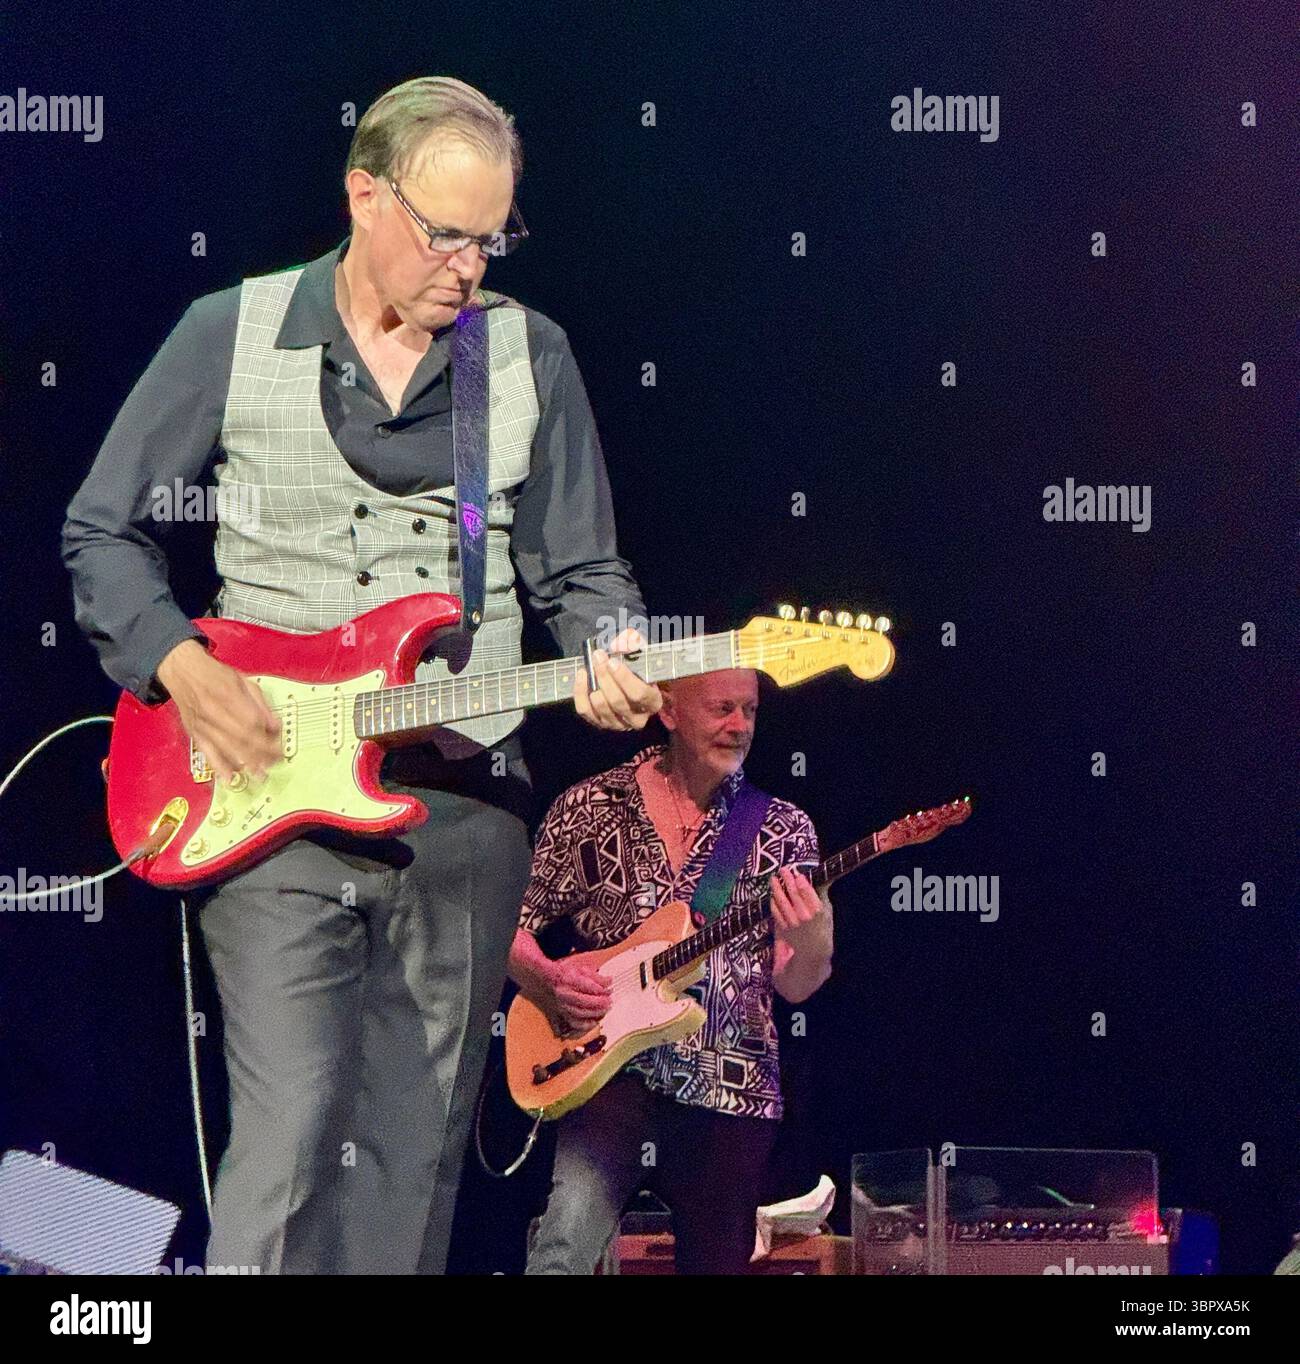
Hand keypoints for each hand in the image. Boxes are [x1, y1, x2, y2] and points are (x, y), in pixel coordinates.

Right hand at [155, 638, 282, 786]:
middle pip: (242, 737)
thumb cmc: (213, 674)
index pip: (252, 721)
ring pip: (227, 748)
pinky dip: (219, 767)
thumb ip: (260, 703)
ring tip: (260, 775)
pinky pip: (207, 753)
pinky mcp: (194, 733)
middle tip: (275, 762)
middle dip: (262, 753)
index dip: (267, 734)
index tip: (278, 742)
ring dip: (246, 763)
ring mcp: (203, 724)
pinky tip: (230, 778)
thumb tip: (275, 725)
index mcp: (229, 694)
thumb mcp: (242, 680)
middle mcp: (214, 710)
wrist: (182, 670)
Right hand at [538, 956, 613, 1037]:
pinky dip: (585, 1025)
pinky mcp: (561, 1013)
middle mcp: (564, 993)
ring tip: (605, 1009)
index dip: (602, 989)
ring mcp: (562, 1005)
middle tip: (610, 1001)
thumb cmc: (565, 973)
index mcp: (569, 979)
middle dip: (600, 1002)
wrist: (545, 980)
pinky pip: (574, 1022)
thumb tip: (609, 981)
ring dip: (595, 1013)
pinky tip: (594, 1021)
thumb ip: (596, 976)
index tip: (610, 988)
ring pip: (580, 1013)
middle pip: (585, 1001)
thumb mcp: (581, 969)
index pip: (589, 986)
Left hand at [573, 628, 662, 730]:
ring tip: (590, 667)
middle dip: (605, 677)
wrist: (628, 686)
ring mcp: (617, 724)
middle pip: (618, 701)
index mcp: (652, 702)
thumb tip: (616, 646)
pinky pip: (586, 711)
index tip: (612, 661)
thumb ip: (633, 647)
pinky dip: (580, 693)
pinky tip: (582, 677)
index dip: (624, 678)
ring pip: (602, 707)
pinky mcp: (600, 724)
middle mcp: (637, 718)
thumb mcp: (641, 656)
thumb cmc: (638, 671)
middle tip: (598, 658)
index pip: (639, 694)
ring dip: (593, 684)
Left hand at [770, 867, 831, 952]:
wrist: (814, 951)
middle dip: (787, 880)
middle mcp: (804, 916)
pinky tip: (773, 895)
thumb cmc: (823, 928)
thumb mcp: (828, 911)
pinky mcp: (783, 928)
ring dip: (776, 889)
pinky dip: (773, 903)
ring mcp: (792, 923)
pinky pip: (776, 912)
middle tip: (783, 870)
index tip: (797, 872)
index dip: (800, 881)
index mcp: (817, 911)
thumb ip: (822, 895)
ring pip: (782, 902)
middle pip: (793, 894)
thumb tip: (822, 878)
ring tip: (773, 879)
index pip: (807, 892)